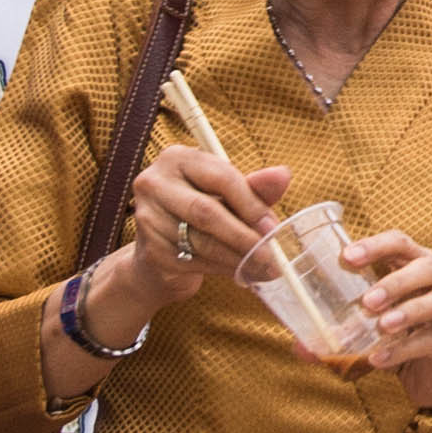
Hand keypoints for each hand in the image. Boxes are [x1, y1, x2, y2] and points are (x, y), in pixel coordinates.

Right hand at [131, 143, 284, 287]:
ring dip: (238, 258)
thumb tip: (283, 175)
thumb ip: (254, 187)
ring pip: (202, 241)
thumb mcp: (229, 196)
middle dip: (244, 235)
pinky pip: (195, 262)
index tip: (273, 226)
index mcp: (177, 158)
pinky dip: (224, 269)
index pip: (220, 177)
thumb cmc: (201, 213)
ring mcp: (148, 217)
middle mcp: (154, 183)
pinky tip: (242, 273)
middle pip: (206, 211)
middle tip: (271, 255)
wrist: (162, 253)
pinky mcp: (151, 250)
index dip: (250, 203)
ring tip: (264, 268)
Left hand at [339, 225, 431, 407]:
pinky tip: (379, 357)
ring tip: (381, 325)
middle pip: (424, 267)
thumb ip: (336, 330)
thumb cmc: (398, 336)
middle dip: (395, 281)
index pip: (399, 242)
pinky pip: (430, 341)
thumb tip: (298, 346)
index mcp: (415, 264)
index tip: (346, 257)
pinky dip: (403, 349)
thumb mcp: (368, 325)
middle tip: (366, 300)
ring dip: (407, 311)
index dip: (375, 245)